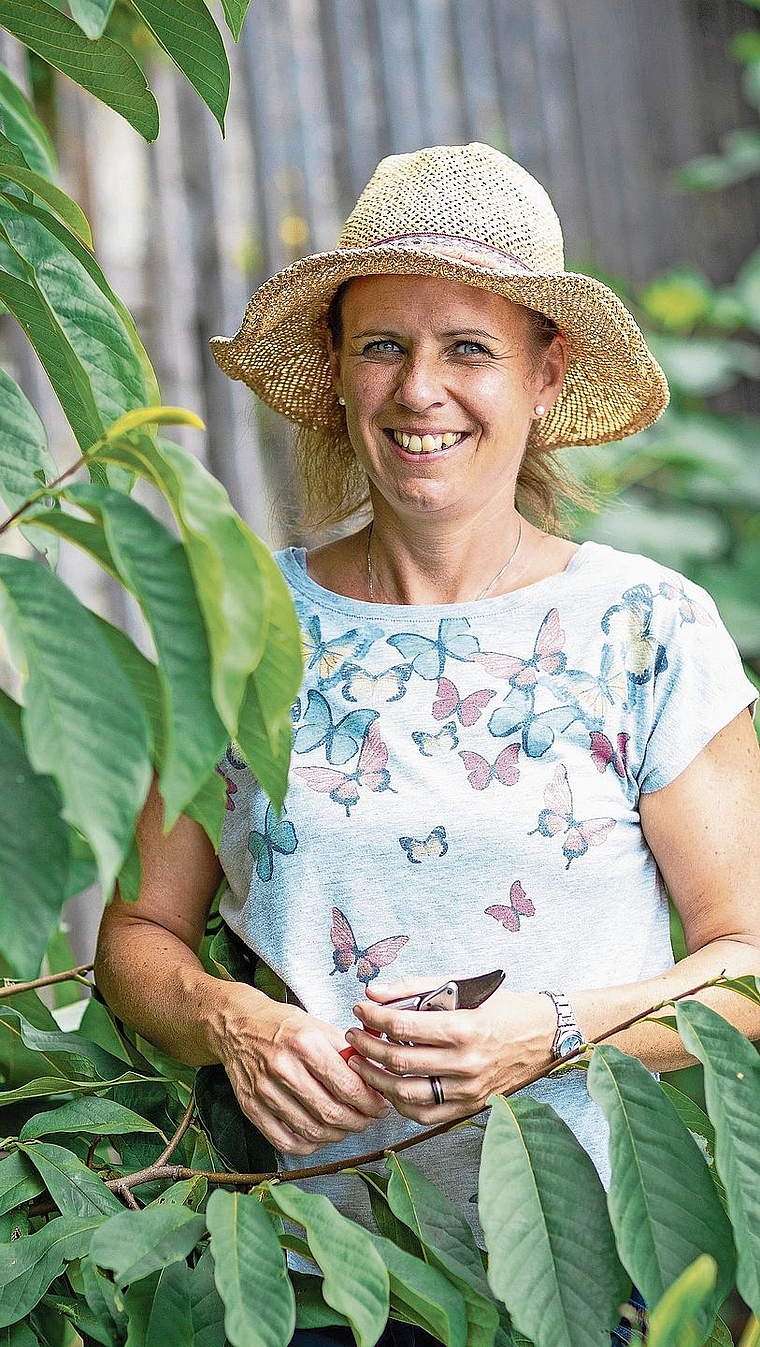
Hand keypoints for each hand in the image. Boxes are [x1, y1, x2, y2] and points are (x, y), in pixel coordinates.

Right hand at [212, 983, 390, 1155]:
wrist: (238, 1025)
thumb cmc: (283, 1025)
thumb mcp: (319, 1026)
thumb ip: (348, 1051)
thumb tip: (376, 1075)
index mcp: (305, 1044)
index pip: (348, 1086)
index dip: (370, 1102)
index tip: (380, 1105)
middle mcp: (283, 1068)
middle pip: (331, 1113)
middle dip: (359, 1122)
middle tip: (367, 1119)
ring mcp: (264, 1091)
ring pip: (311, 1131)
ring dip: (337, 1135)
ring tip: (347, 1127)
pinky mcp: (251, 1107)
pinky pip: (285, 1141)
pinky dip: (308, 1145)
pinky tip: (319, 1136)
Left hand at [344, 976, 555, 1124]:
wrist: (543, 1035)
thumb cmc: (501, 1006)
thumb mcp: (462, 986)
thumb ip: (416, 987)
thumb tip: (374, 991)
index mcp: (464, 1028)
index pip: (403, 1026)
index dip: (373, 1017)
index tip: (359, 1008)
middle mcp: (466, 1063)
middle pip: (399, 1060)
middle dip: (367, 1046)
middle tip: (353, 1035)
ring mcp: (468, 1090)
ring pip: (406, 1093)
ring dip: (376, 1078)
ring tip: (362, 1062)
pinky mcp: (470, 1106)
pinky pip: (424, 1115)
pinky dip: (400, 1103)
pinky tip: (388, 1086)